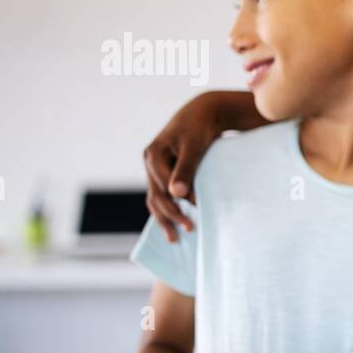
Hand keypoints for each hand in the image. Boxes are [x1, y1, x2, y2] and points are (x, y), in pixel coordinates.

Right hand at [143, 97, 223, 242]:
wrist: (203, 113)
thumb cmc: (199, 128)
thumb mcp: (193, 146)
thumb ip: (186, 169)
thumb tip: (177, 194)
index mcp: (153, 155)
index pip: (164, 185)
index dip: (181, 199)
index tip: (200, 208)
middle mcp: (150, 163)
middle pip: (156, 196)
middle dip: (171, 215)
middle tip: (190, 230)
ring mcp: (155, 169)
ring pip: (156, 199)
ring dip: (165, 218)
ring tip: (175, 239)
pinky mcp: (163, 173)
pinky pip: (161, 196)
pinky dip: (167, 211)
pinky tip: (173, 226)